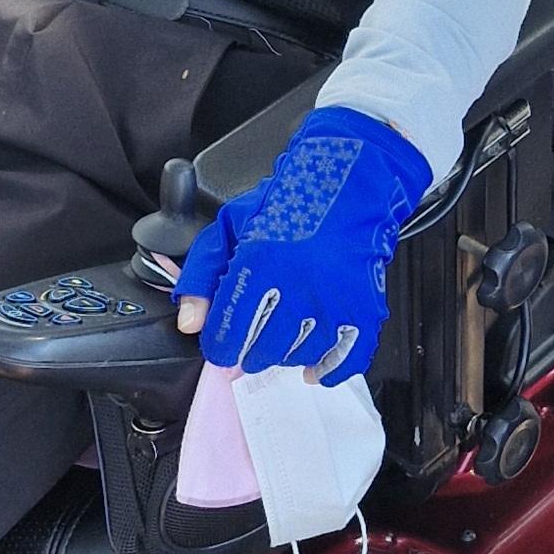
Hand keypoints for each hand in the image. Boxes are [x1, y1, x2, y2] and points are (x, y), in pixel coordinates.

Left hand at [173, 106, 432, 377]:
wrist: (350, 182)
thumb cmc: (289, 204)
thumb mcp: (229, 227)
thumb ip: (201, 274)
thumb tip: (190, 323)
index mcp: (259, 263)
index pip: (228, 333)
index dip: (219, 346)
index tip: (222, 343)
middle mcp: (298, 285)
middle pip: (263, 350)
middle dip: (250, 351)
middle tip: (252, 340)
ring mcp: (334, 299)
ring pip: (300, 355)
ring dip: (286, 356)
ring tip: (282, 341)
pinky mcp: (363, 307)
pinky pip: (346, 356)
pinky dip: (329, 370)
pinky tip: (314, 371)